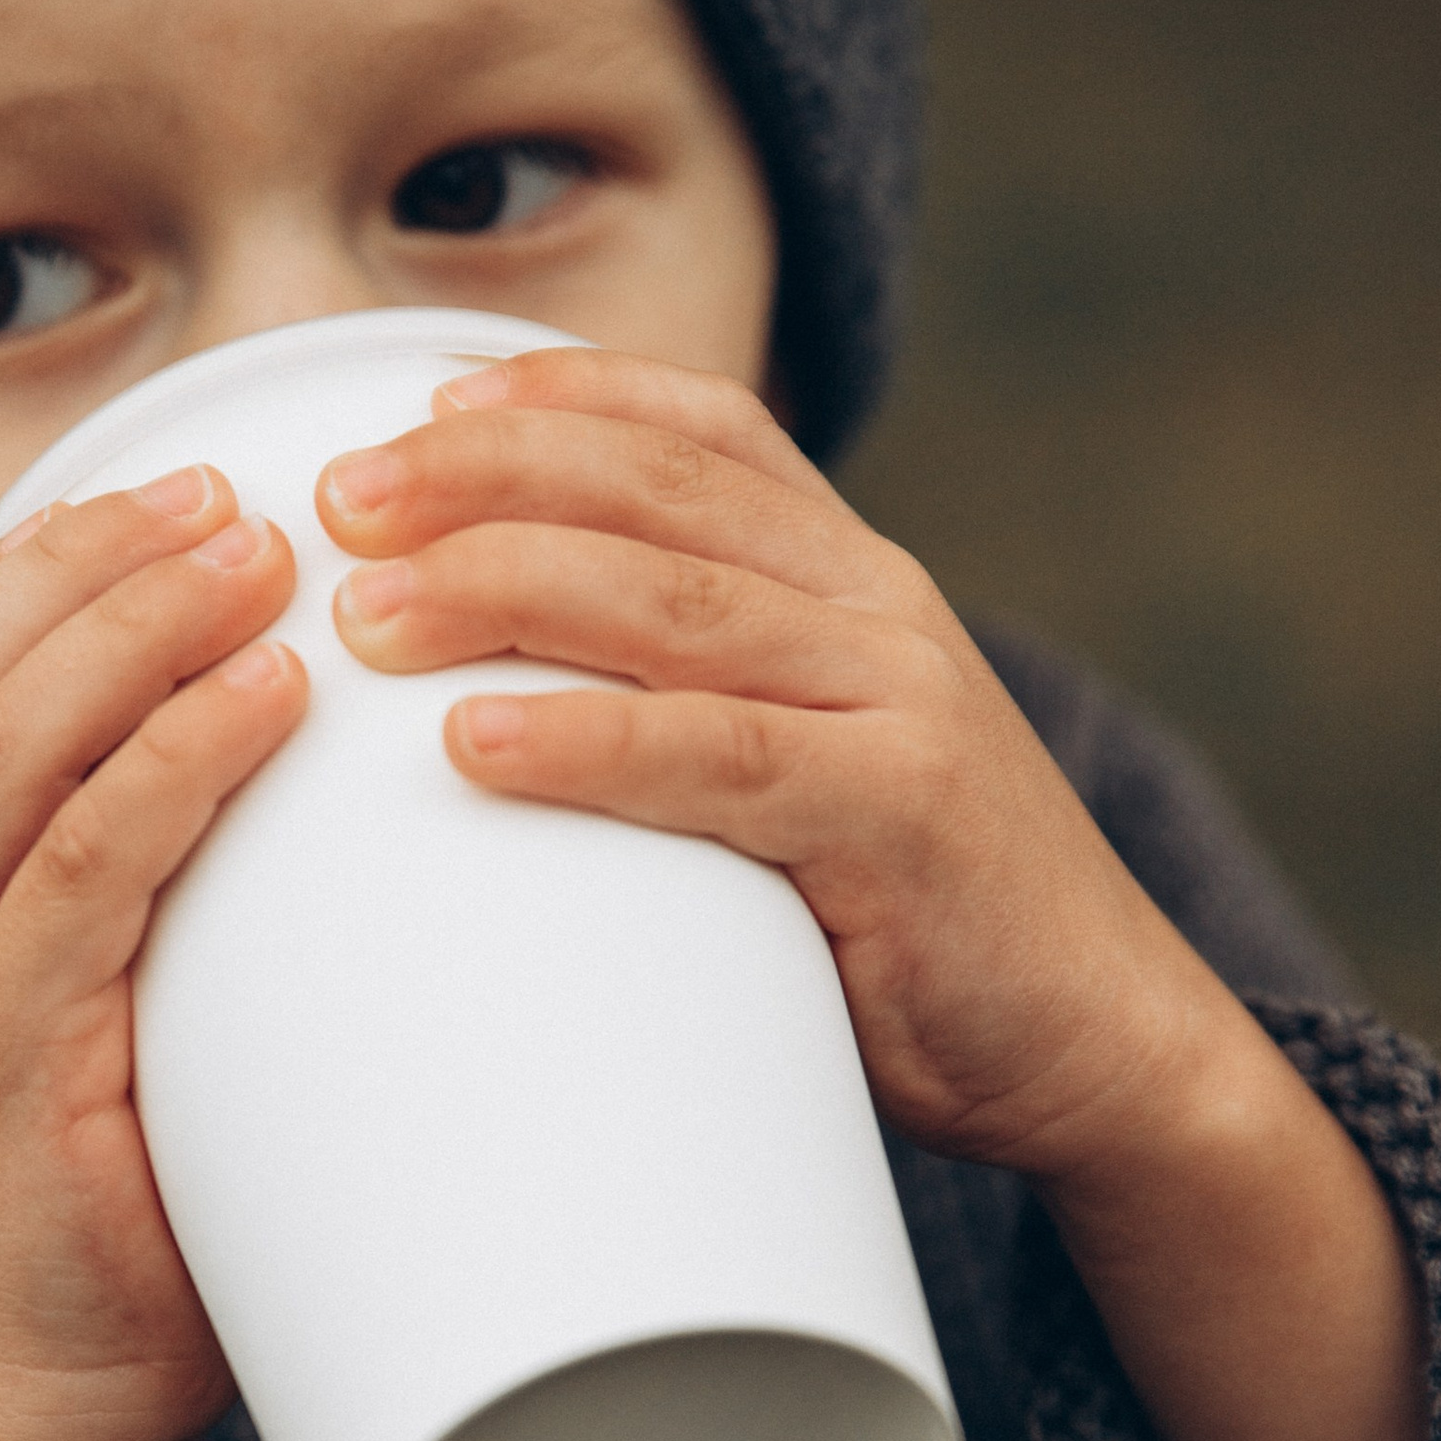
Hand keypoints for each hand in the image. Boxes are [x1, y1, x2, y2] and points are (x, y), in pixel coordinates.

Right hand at [0, 467, 302, 1440]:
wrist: (68, 1397)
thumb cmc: (143, 1182)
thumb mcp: (138, 988)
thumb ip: (169, 870)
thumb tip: (324, 732)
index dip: (48, 549)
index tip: (181, 476)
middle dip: (99, 556)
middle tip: (244, 492)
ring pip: (5, 746)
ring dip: (137, 629)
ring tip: (265, 558)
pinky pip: (74, 875)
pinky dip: (169, 768)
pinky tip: (267, 703)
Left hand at [317, 346, 1241, 1202]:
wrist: (1101, 1043)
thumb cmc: (916, 924)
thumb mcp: (812, 772)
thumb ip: (699, 713)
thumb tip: (488, 718)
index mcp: (855, 577)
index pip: (703, 431)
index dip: (560, 397)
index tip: (419, 405)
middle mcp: (878, 607)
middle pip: (658, 491)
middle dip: (484, 477)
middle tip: (339, 501)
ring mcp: (896, 701)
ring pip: (671, 603)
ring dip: (502, 588)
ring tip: (369, 614)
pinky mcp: (899, 814)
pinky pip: (717, 757)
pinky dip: (588, 742)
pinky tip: (477, 743)